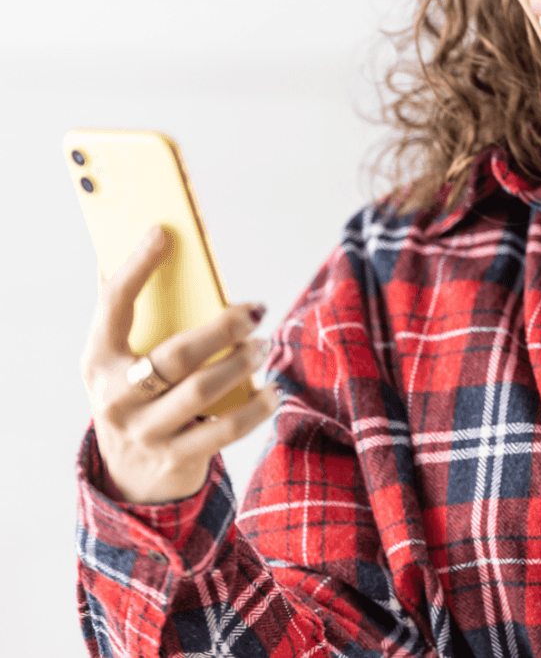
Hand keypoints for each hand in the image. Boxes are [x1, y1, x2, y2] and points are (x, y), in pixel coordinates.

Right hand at [80, 225, 280, 503]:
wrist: (129, 477)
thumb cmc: (136, 400)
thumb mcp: (121, 364)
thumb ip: (131, 319)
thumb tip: (142, 250)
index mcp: (98, 361)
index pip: (113, 305)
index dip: (136, 266)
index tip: (163, 232)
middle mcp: (115, 398)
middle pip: (174, 355)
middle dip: (221, 329)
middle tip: (254, 312)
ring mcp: (145, 432)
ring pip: (202, 391)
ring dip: (242, 364)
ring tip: (265, 345)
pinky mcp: (175, 458)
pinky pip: (224, 430)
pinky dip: (256, 408)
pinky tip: (273, 391)